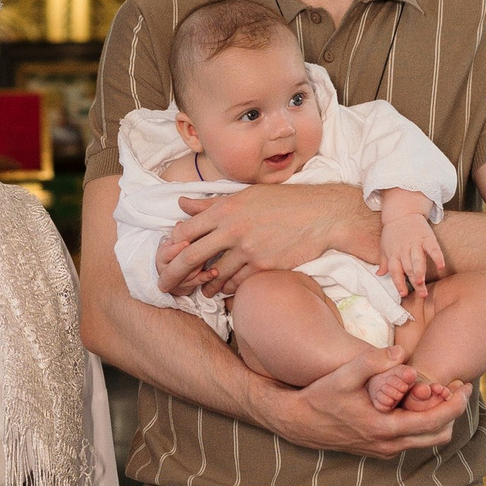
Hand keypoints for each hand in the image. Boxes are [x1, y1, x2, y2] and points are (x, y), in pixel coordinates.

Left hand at [159, 180, 377, 296]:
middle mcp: (232, 229)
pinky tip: (226, 290)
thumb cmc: (283, 201)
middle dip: (173, 275)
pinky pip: (237, 283)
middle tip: (165, 287)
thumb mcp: (245, 195)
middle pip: (191, 257)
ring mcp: (248, 249)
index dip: (172, 247)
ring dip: (205, 286)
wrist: (321, 214)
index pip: (185, 231)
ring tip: (202, 290)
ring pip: (214, 275)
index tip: (168, 257)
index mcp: (225, 209)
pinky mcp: (264, 266)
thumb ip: (210, 204)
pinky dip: (228, 289)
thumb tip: (181, 203)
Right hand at [264, 349, 467, 458]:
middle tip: (458, 388)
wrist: (297, 422)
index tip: (465, 387)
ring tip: (441, 392)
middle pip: (439, 436)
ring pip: (428, 440)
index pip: (435, 422)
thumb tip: (401, 352)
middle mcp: (388, 445)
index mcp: (384, 429)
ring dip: (439, 418)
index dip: (455, 405)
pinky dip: (423, 423)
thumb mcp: (344, 375)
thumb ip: (372, 361)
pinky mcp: (380, 449)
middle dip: (453, 412)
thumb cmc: (320, 396)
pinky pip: (413, 439)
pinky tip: (418, 401)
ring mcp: (385, 450)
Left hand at [377, 192, 446, 301]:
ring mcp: (415, 244)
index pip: (395, 271)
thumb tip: (379, 274)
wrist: (402, 212)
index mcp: (393, 254)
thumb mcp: (384, 246)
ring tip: (423, 283)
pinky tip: (441, 266)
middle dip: (415, 282)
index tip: (404, 294)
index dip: (399, 283)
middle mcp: (403, 250)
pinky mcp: (426, 237)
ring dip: (420, 272)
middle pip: (408, 269)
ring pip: (417, 260)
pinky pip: (432, 248)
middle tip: (422, 294)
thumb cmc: (393, 232)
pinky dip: (437, 257)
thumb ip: (384, 262)